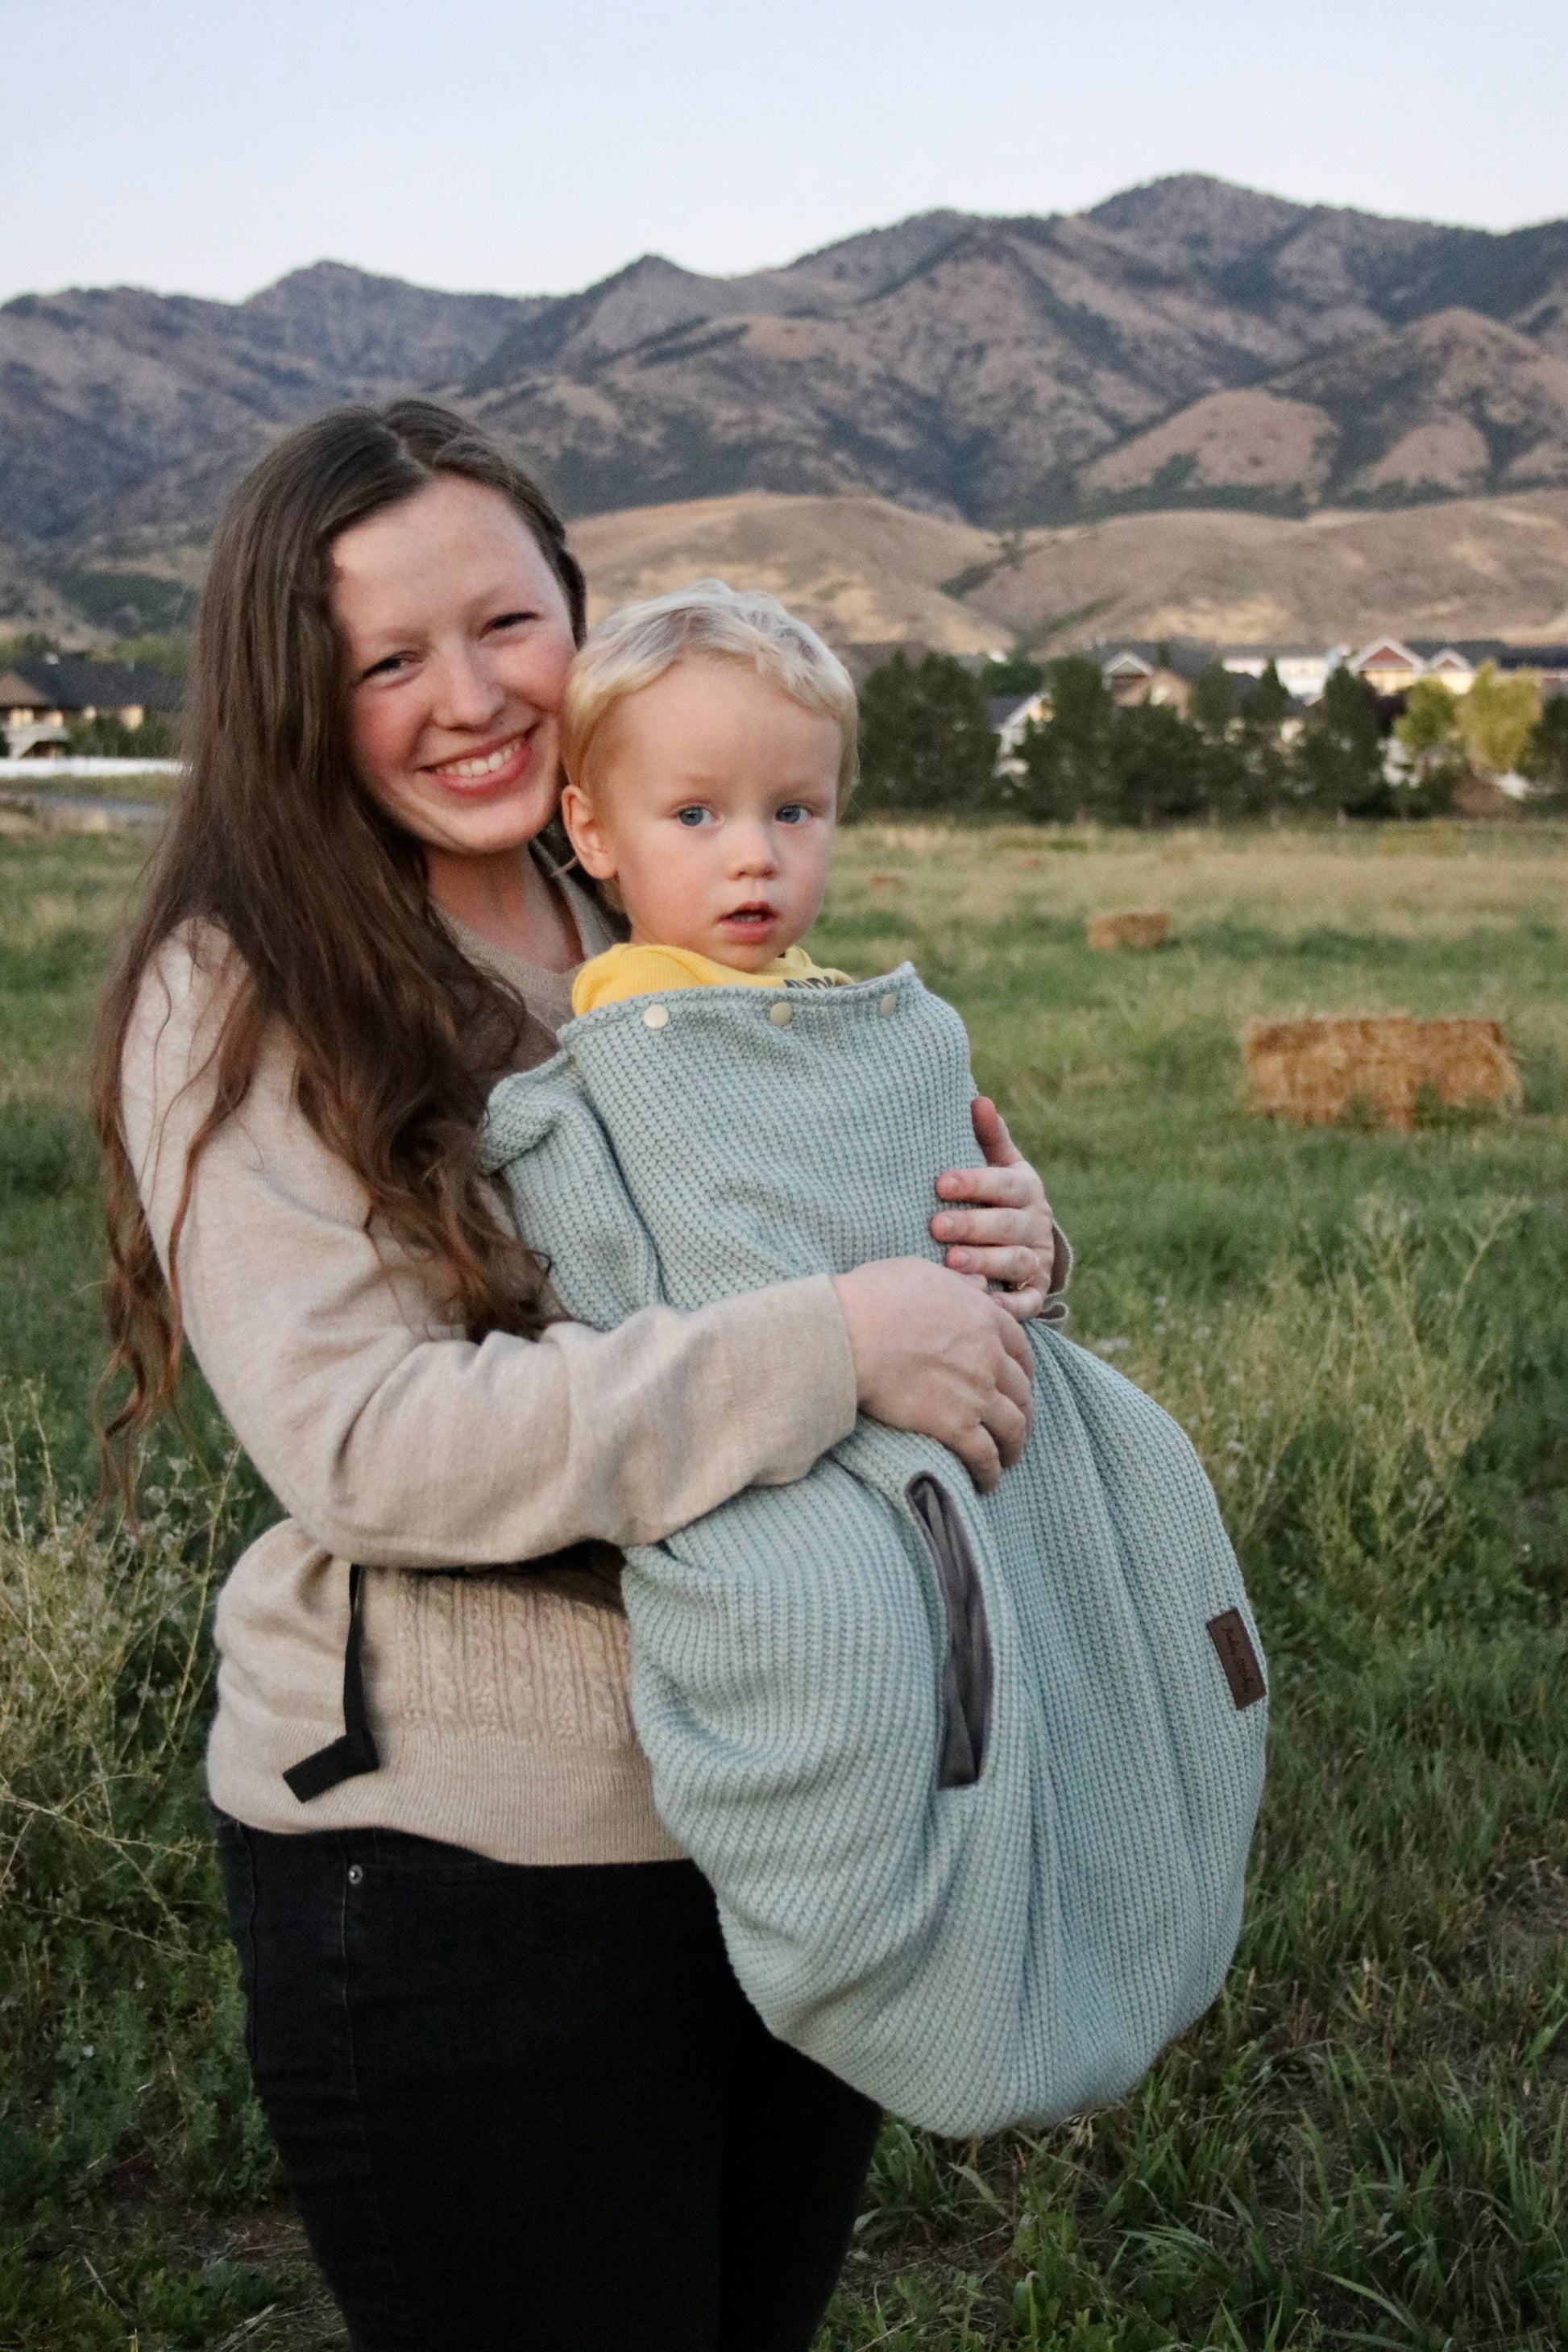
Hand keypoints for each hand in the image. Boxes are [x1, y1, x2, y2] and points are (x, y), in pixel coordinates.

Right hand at [830, 1258, 1033, 1492]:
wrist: (849, 1332)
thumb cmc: (873, 1297)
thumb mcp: (921, 1273)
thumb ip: (957, 1282)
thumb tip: (978, 1284)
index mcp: (985, 1317)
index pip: (1021, 1349)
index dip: (1024, 1371)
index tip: (1018, 1384)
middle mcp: (989, 1356)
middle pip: (1022, 1391)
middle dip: (1023, 1411)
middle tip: (1015, 1426)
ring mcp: (976, 1392)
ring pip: (1013, 1426)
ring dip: (1014, 1446)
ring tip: (1007, 1459)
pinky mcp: (955, 1425)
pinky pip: (984, 1455)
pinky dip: (990, 1472)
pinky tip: (986, 1482)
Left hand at [931, 1097, 1056, 1321]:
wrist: (1030, 1247)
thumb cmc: (1000, 1200)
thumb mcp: (1002, 1167)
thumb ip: (990, 1137)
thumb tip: (978, 1099)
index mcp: (1026, 1190)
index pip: (1004, 1184)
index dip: (974, 1183)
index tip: (940, 1183)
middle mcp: (1036, 1225)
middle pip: (1007, 1225)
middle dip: (972, 1226)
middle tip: (936, 1227)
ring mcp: (1037, 1260)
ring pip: (1014, 1262)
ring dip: (984, 1263)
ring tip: (950, 1264)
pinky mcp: (1034, 1294)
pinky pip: (1026, 1303)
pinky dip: (1008, 1307)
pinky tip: (983, 1306)